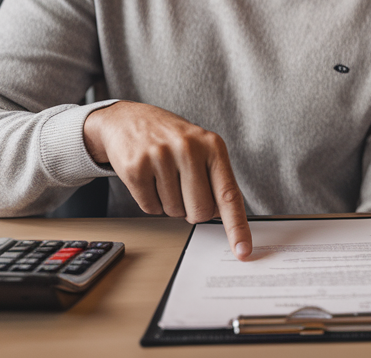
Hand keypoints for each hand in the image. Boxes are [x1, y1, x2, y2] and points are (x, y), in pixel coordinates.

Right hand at [83, 101, 251, 258]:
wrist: (128, 120)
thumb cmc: (171, 139)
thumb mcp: (201, 148)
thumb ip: (215, 179)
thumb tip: (222, 218)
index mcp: (212, 145)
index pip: (229, 194)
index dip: (237, 226)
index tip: (243, 250)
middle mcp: (188, 148)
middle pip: (200, 211)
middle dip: (192, 209)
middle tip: (183, 186)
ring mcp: (160, 157)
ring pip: (174, 212)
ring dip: (169, 203)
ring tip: (163, 175)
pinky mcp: (135, 168)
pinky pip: (151, 208)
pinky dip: (151, 200)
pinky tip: (148, 178)